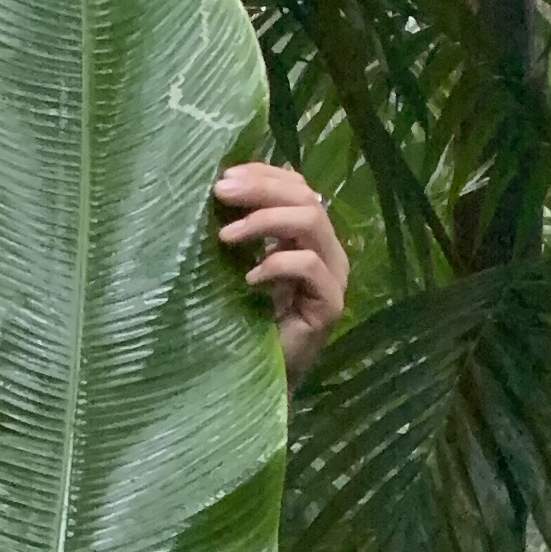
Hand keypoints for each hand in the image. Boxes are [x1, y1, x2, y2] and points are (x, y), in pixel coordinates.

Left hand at [216, 160, 348, 381]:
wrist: (258, 377)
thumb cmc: (246, 321)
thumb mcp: (239, 264)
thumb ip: (241, 231)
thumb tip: (218, 190)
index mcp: (307, 234)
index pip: (296, 186)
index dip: (262, 175)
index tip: (223, 178)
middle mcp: (326, 249)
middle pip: (305, 196)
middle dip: (260, 189)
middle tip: (221, 193)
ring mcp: (333, 276)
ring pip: (310, 222)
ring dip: (263, 221)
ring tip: (225, 237)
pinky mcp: (330, 304)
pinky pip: (308, 266)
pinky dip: (275, 264)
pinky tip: (249, 279)